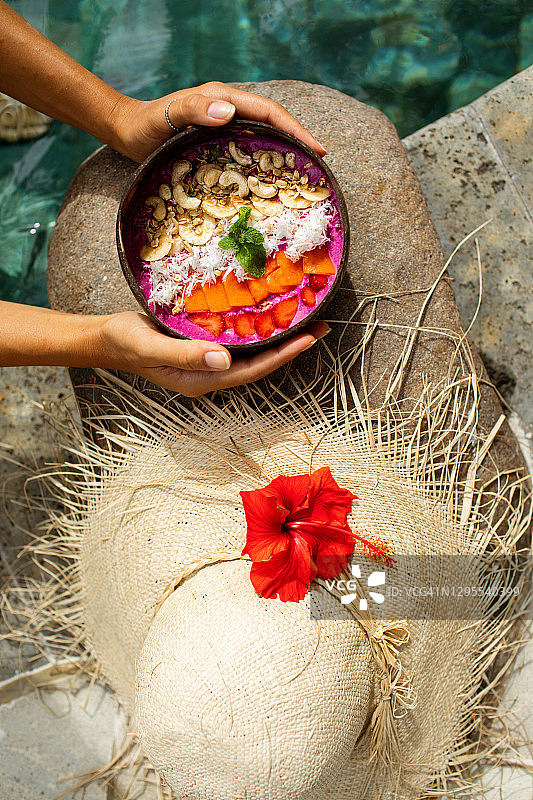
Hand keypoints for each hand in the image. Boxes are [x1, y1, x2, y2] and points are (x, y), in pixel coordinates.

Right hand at [99, 311, 329, 397]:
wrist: (105, 338)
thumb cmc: (124, 343)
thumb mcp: (151, 347)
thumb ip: (186, 356)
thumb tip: (225, 359)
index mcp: (202, 379)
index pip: (250, 370)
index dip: (281, 356)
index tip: (308, 338)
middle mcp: (211, 371)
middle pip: (259, 362)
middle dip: (291, 345)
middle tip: (321, 324)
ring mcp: (208, 359)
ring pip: (251, 350)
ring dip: (279, 335)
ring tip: (306, 316)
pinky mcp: (204, 343)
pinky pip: (237, 337)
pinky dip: (258, 325)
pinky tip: (270, 310)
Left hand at [110, 81, 325, 162]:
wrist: (127, 131)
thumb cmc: (144, 125)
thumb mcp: (166, 117)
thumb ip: (194, 110)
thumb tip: (229, 112)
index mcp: (222, 99)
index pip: (269, 111)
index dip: (295, 129)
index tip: (316, 148)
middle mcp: (228, 108)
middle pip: (273, 121)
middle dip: (299, 140)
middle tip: (319, 164)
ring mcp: (224, 124)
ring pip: (264, 134)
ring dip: (285, 150)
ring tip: (304, 173)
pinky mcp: (219, 139)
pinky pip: (250, 146)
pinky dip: (265, 159)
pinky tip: (273, 178)